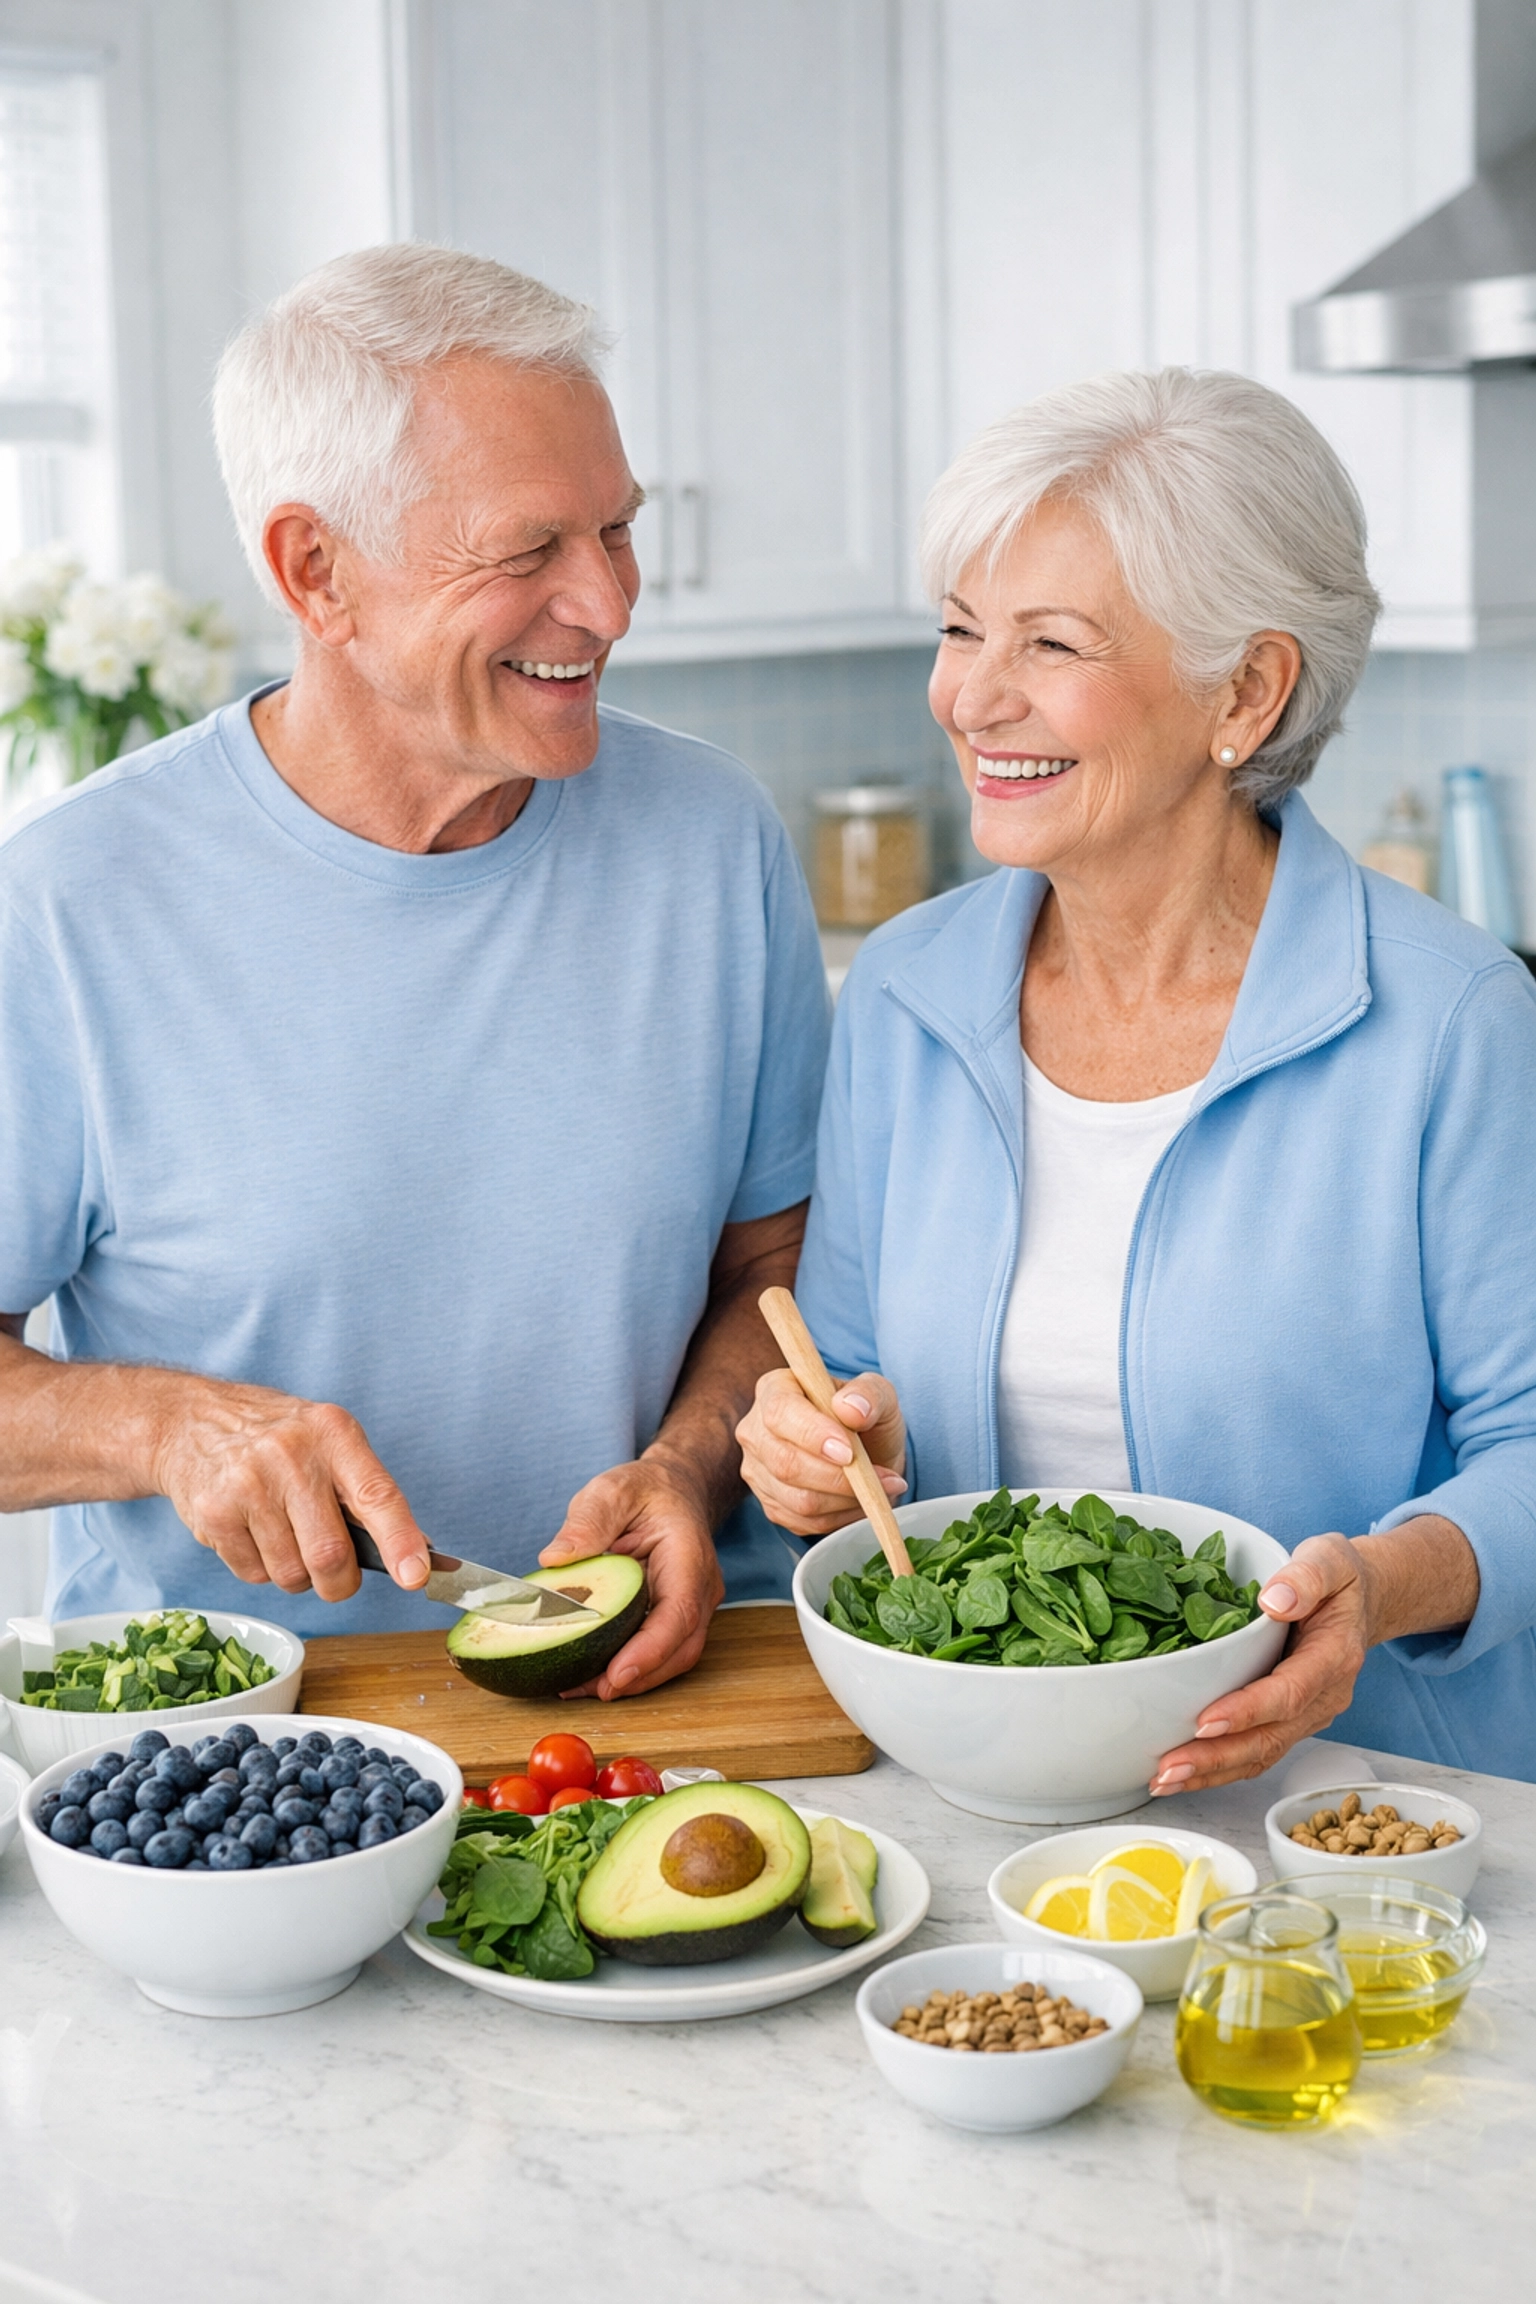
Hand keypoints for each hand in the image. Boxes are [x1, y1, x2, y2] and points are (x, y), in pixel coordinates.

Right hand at [152, 1375, 430, 1601]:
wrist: (190, 1420)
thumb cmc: (276, 1437)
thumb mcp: (329, 1440)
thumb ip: (367, 1491)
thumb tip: (415, 1551)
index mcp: (334, 1433)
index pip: (376, 1495)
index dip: (400, 1541)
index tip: (415, 1577)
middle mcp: (292, 1455)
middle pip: (330, 1555)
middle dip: (339, 1582)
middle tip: (335, 1576)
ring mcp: (248, 1484)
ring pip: (292, 1574)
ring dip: (297, 1576)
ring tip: (284, 1537)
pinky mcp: (213, 1513)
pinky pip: (254, 1575)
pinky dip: (261, 1569)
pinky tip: (251, 1532)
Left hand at [538, 1453, 724, 1698]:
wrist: (673, 1490)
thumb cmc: (645, 1491)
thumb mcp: (612, 1491)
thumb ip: (587, 1521)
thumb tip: (555, 1559)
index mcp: (688, 1555)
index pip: (679, 1612)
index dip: (650, 1650)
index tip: (616, 1675)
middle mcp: (700, 1587)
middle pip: (681, 1648)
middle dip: (638, 1677)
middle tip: (587, 1689)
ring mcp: (693, 1606)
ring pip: (672, 1658)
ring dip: (632, 1680)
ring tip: (580, 1687)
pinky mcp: (676, 1618)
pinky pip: (659, 1652)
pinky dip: (629, 1668)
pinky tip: (589, 1674)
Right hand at [736, 1366, 907, 1535]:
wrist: (869, 1452)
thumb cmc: (867, 1417)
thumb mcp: (879, 1394)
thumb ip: (869, 1394)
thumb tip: (851, 1408)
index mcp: (774, 1390)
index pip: (780, 1412)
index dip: (812, 1434)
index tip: (849, 1452)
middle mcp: (756, 1430)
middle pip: (784, 1462)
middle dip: (836, 1476)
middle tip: (878, 1477)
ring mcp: (759, 1471)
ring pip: (797, 1499)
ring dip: (845, 1499)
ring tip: (878, 1487)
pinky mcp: (771, 1505)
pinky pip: (804, 1521)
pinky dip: (840, 1517)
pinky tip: (860, 1500)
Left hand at [1149, 1534, 1367, 1794]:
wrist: (1362, 1601)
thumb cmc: (1340, 1579)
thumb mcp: (1330, 1559)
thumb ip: (1307, 1576)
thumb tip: (1274, 1600)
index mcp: (1334, 1656)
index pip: (1289, 1692)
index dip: (1248, 1710)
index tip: (1206, 1721)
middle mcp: (1325, 1696)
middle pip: (1270, 1738)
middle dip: (1218, 1758)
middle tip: (1169, 1767)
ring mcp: (1309, 1715)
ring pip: (1262, 1754)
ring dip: (1213, 1773)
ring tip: (1164, 1780)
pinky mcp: (1291, 1722)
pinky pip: (1258, 1753)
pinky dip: (1220, 1769)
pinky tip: (1183, 1775)